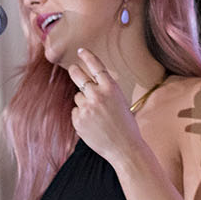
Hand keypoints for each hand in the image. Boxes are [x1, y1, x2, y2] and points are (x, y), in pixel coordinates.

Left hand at [65, 48, 147, 166]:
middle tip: (73, 69)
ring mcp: (86, 108)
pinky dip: (82, 117)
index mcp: (111, 88)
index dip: (87, 56)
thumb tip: (93, 81)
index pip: (96, 66)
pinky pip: (76, 112)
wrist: (125, 148)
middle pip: (78, 75)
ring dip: (84, 102)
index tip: (81, 51)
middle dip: (75, 70)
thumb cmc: (126, 126)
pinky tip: (93, 125)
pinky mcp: (78, 120)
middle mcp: (97, 95)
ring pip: (78, 97)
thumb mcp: (122, 101)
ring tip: (98, 116)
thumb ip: (107, 90)